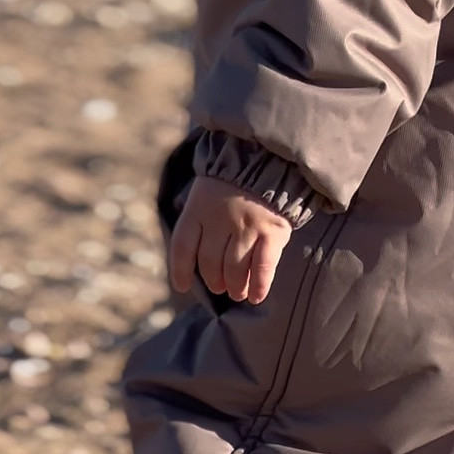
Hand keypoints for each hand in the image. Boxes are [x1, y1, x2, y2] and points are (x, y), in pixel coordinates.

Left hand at [169, 174, 292, 304]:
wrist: (272, 156)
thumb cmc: (236, 180)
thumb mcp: (209, 190)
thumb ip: (201, 219)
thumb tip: (193, 259)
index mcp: (200, 206)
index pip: (182, 247)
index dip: (180, 271)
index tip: (183, 286)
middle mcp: (221, 218)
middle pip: (210, 263)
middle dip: (215, 281)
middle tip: (221, 287)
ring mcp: (247, 225)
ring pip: (235, 270)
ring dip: (235, 287)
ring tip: (238, 291)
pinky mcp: (272, 230)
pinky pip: (263, 268)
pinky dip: (259, 285)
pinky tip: (257, 296)